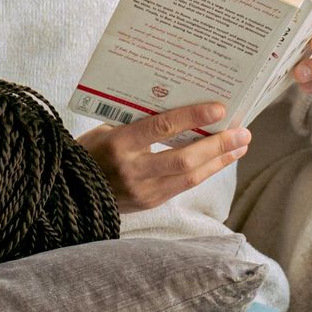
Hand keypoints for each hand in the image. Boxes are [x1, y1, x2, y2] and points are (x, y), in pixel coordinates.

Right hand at [81, 105, 252, 214]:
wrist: (68, 191)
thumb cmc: (89, 152)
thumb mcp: (106, 129)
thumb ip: (138, 122)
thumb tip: (178, 108)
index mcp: (118, 144)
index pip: (162, 127)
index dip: (193, 117)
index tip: (219, 108)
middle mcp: (132, 170)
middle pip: (185, 158)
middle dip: (219, 145)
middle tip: (243, 132)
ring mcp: (142, 191)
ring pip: (190, 176)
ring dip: (220, 161)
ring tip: (240, 146)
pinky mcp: (150, 203)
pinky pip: (184, 186)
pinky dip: (205, 171)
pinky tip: (220, 161)